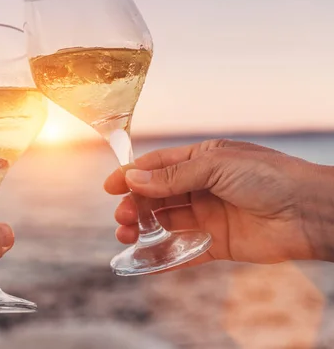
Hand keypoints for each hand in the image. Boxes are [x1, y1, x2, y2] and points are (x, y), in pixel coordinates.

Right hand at [104, 139, 333, 267]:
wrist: (309, 212)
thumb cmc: (269, 177)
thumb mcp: (215, 166)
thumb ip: (173, 177)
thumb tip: (134, 178)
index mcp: (202, 160)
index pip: (157, 167)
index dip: (131, 175)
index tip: (109, 187)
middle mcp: (202, 187)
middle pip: (157, 196)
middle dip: (135, 205)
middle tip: (122, 217)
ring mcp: (209, 216)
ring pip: (166, 222)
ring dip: (144, 228)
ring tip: (127, 235)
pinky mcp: (217, 243)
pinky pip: (184, 250)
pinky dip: (164, 256)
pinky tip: (145, 258)